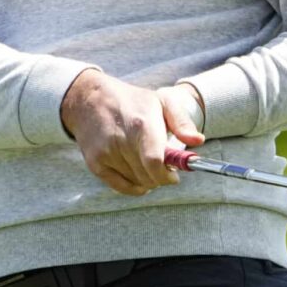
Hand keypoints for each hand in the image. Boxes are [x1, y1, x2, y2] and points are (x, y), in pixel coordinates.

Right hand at [60, 70, 205, 195]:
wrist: (88, 99)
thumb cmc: (131, 101)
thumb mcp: (161, 101)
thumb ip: (182, 122)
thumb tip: (198, 141)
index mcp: (141, 124)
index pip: (154, 163)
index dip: (167, 175)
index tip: (173, 175)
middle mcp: (121, 140)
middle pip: (148, 177)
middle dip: (160, 176)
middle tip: (162, 166)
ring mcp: (105, 153)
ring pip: (136, 183)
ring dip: (146, 179)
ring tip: (146, 162)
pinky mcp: (95, 163)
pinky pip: (120, 187)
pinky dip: (133, 186)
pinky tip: (137, 174)